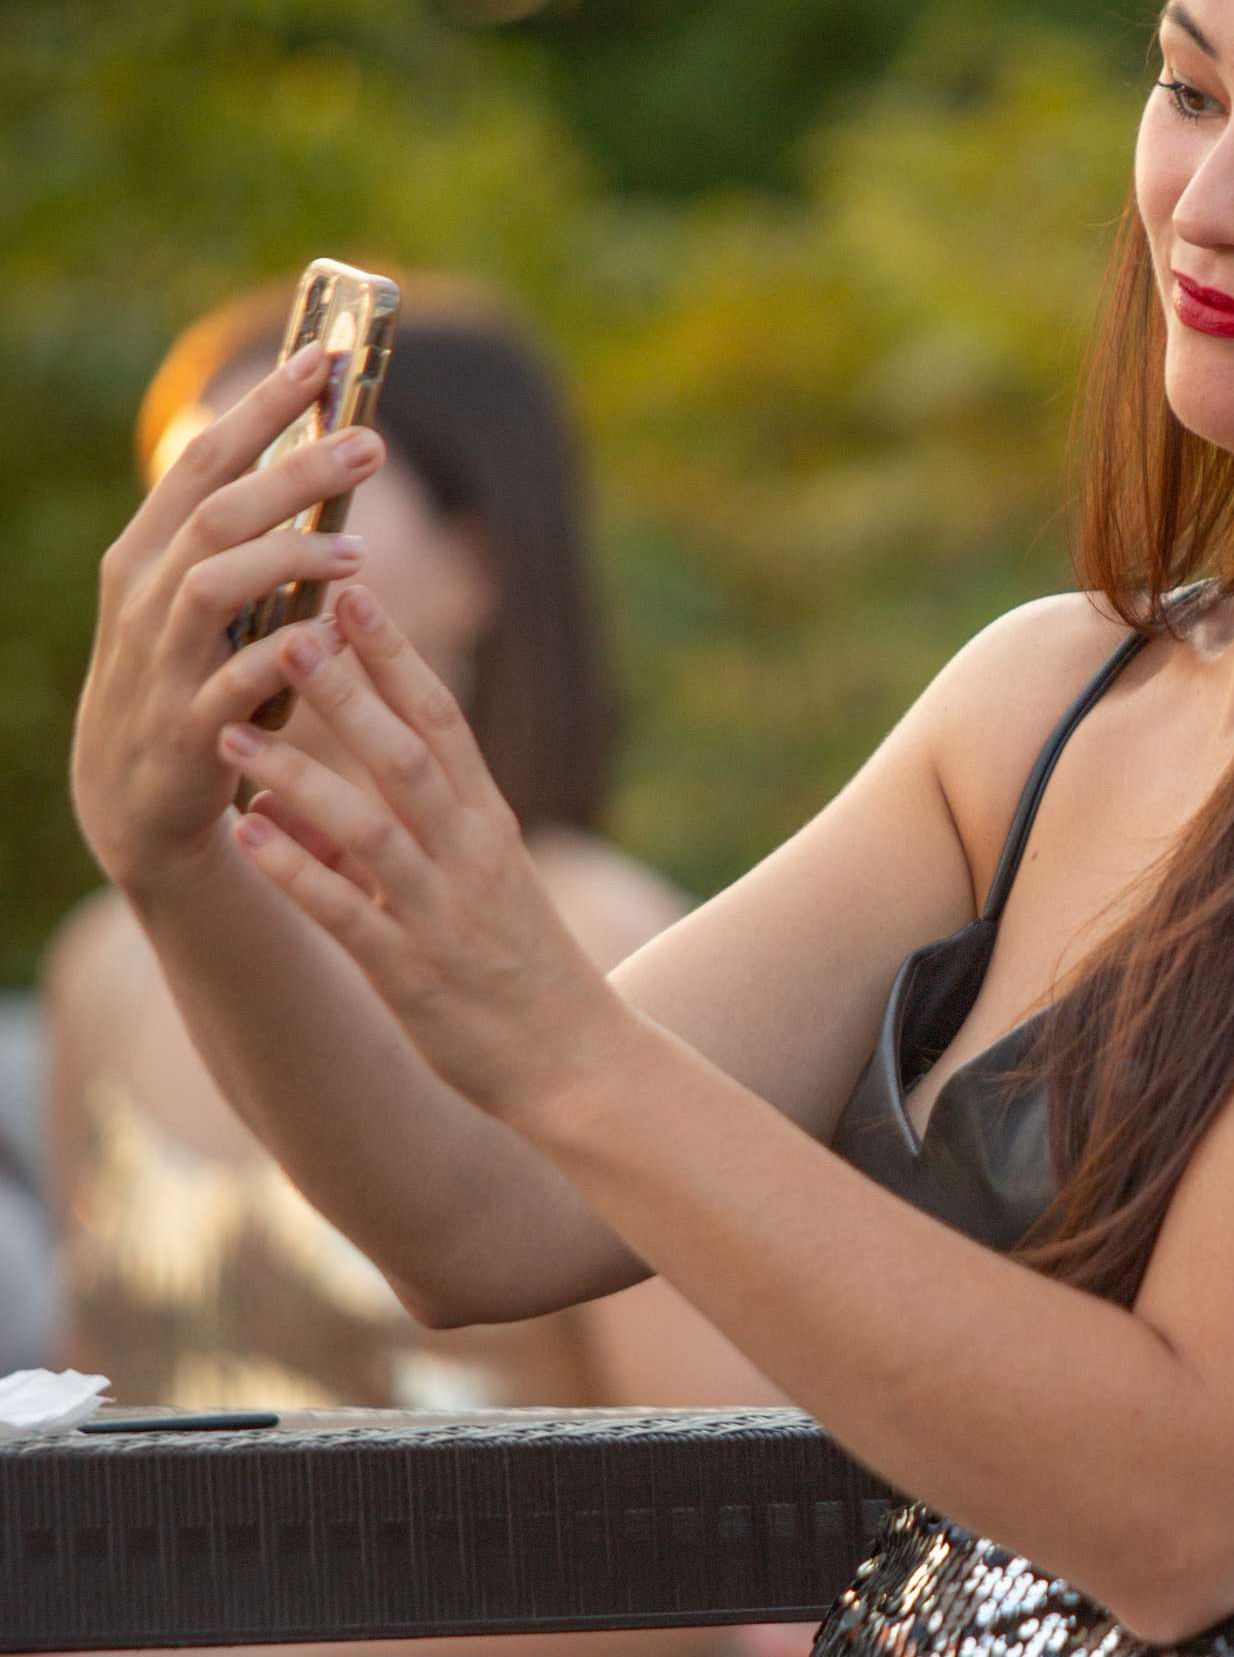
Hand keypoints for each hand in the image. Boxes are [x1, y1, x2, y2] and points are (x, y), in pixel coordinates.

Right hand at [72, 347, 384, 895]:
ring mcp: (161, 662)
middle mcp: (145, 597)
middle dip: (293, 472)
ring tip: (357, 547)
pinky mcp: (188, 729)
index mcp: (146, 552)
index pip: (203, 459)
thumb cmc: (182, 676)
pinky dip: (284, 655)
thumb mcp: (192, 595)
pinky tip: (332, 636)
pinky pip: (235, 682)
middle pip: (217, 512)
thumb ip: (235, 530)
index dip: (261, 406)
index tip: (325, 356)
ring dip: (288, 557)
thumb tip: (301, 443)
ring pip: (215, 585)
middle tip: (371, 444)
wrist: (134, 802)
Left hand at [217, 587, 639, 1130]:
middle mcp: (471, 854)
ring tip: (232, 729)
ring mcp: (442, 913)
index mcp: (490, 822)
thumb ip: (391, 836)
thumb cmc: (521, 969)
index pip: (442, 719)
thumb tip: (292, 799)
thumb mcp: (473, 884)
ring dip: (298, 774)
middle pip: (406, 752)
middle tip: (287, 627)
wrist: (578, 1063)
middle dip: (346, 689)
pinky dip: (295, 870)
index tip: (349, 593)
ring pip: (368, 825)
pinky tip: (245, 834)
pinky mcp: (412, 973)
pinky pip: (346, 913)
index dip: (395, 654)